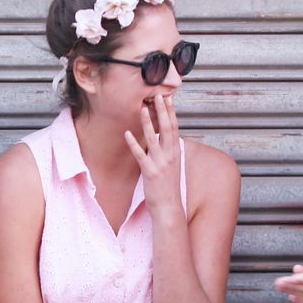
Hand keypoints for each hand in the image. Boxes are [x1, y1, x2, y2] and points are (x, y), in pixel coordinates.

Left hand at [124, 94, 182, 211]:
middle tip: (159, 95)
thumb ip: (169, 150)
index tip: (169, 98)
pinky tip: (127, 134)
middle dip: (163, 111)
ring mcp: (160, 163)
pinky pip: (140, 155)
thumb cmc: (169, 187)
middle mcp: (170, 155)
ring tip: (143, 108)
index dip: (172, 112)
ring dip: (148, 122)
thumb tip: (166, 138)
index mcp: (176, 152)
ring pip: (154, 138)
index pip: (175, 127)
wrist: (169, 206)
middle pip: (168, 128)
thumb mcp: (172, 165)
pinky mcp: (150, 171)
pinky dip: (134, 143)